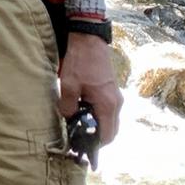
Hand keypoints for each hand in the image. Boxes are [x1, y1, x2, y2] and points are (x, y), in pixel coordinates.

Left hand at [59, 31, 121, 147]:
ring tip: (78, 122)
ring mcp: (116, 96)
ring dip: (97, 125)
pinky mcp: (111, 91)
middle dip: (96, 137)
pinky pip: (108, 111)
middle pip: (111, 131)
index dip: (95, 145)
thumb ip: (68, 106)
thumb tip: (67, 120)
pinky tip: (82, 110)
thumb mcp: (68, 85)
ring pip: (110, 121)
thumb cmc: (80, 61)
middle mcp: (116, 103)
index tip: (81, 146)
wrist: (89, 39)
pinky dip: (98, 116)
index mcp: (107, 104)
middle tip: (78, 136)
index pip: (107, 136)